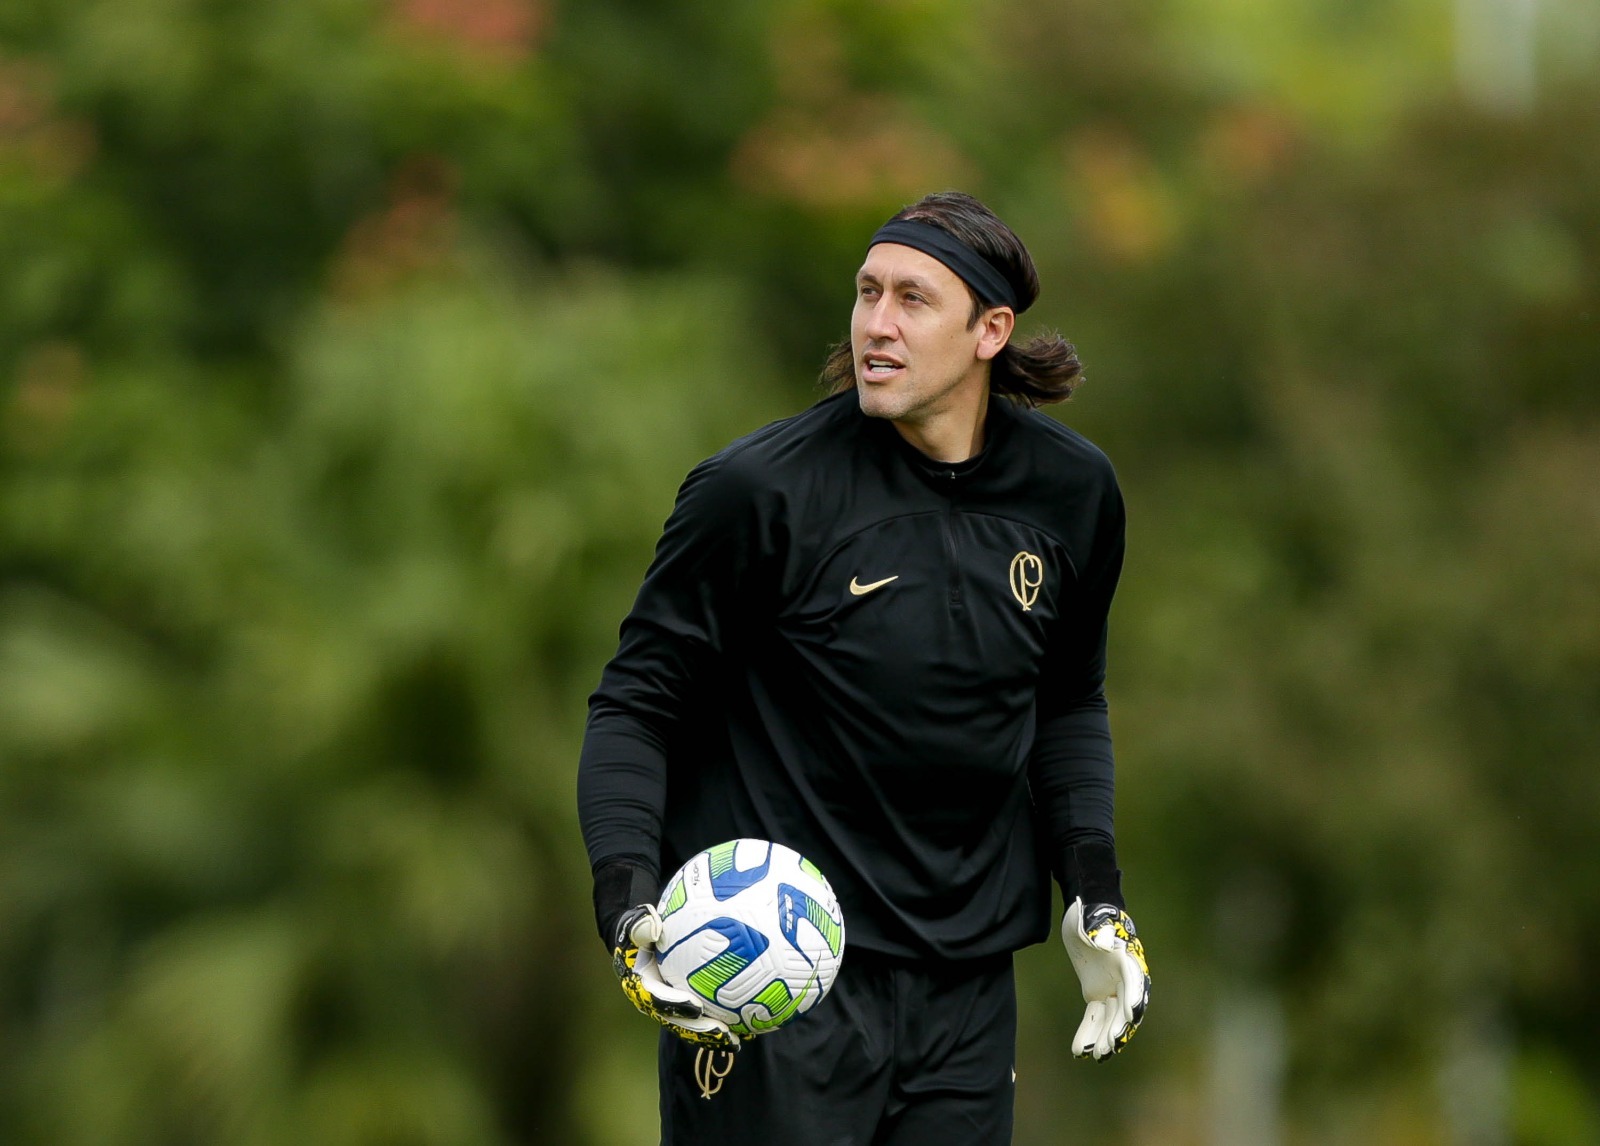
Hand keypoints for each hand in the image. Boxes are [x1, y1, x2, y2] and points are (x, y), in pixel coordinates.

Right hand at [612, 904, 740, 1051]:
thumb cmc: (642, 929)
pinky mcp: (686, 1005)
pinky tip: (748, 1026)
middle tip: (722, 1032)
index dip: (674, 1006)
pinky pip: (704, 1016)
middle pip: (678, 1021)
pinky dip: (723, 1022)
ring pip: (692, 1025)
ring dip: (713, 1035)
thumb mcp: (636, 923)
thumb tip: (653, 927)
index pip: (655, 998)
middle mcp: (655, 1001)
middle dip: (700, 1030)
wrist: (642, 940)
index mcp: (641, 984)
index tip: (695, 1006)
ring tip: (737, 1040)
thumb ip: (641, 925)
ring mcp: (671, 1006)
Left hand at [1061, 897, 1149, 1060]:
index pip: (1134, 980)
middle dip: (1118, 1026)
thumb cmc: (1090, 913)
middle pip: (1125, 1005)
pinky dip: (1088, 1032)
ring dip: (1104, 1036)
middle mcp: (1123, 977)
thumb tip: (1102, 943)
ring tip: (1097, 1055)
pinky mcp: (1097, 993)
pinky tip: (1079, 1051)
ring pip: (1111, 1017)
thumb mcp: (1089, 917)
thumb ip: (1096, 929)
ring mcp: (1112, 987)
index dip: (1134, 997)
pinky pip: (1095, 1016)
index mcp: (1126, 958)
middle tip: (1109, 1045)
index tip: (1131, 1015)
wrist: (1086, 914)